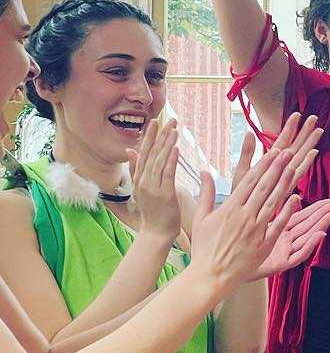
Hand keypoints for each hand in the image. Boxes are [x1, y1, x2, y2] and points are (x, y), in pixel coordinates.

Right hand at [126, 119, 181, 240]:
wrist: (155, 233)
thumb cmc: (154, 211)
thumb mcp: (142, 188)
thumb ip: (137, 169)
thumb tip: (131, 150)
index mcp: (139, 178)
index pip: (144, 152)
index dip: (149, 136)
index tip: (155, 121)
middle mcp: (143, 180)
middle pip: (151, 153)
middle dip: (160, 135)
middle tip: (169, 119)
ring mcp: (152, 187)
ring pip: (160, 161)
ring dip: (167, 143)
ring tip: (174, 129)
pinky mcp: (164, 194)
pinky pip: (167, 174)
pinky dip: (170, 160)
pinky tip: (175, 148)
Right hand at [189, 114, 329, 294]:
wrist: (210, 275)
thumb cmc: (204, 247)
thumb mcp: (200, 218)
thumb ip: (206, 193)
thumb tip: (204, 170)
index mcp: (229, 208)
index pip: (249, 181)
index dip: (263, 165)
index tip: (273, 152)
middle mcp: (243, 216)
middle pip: (263, 187)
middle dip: (276, 168)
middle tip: (287, 152)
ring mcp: (255, 230)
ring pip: (272, 201)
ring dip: (284, 183)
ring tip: (293, 168)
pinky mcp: (264, 243)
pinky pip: (278, 224)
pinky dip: (287, 211)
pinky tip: (297, 197)